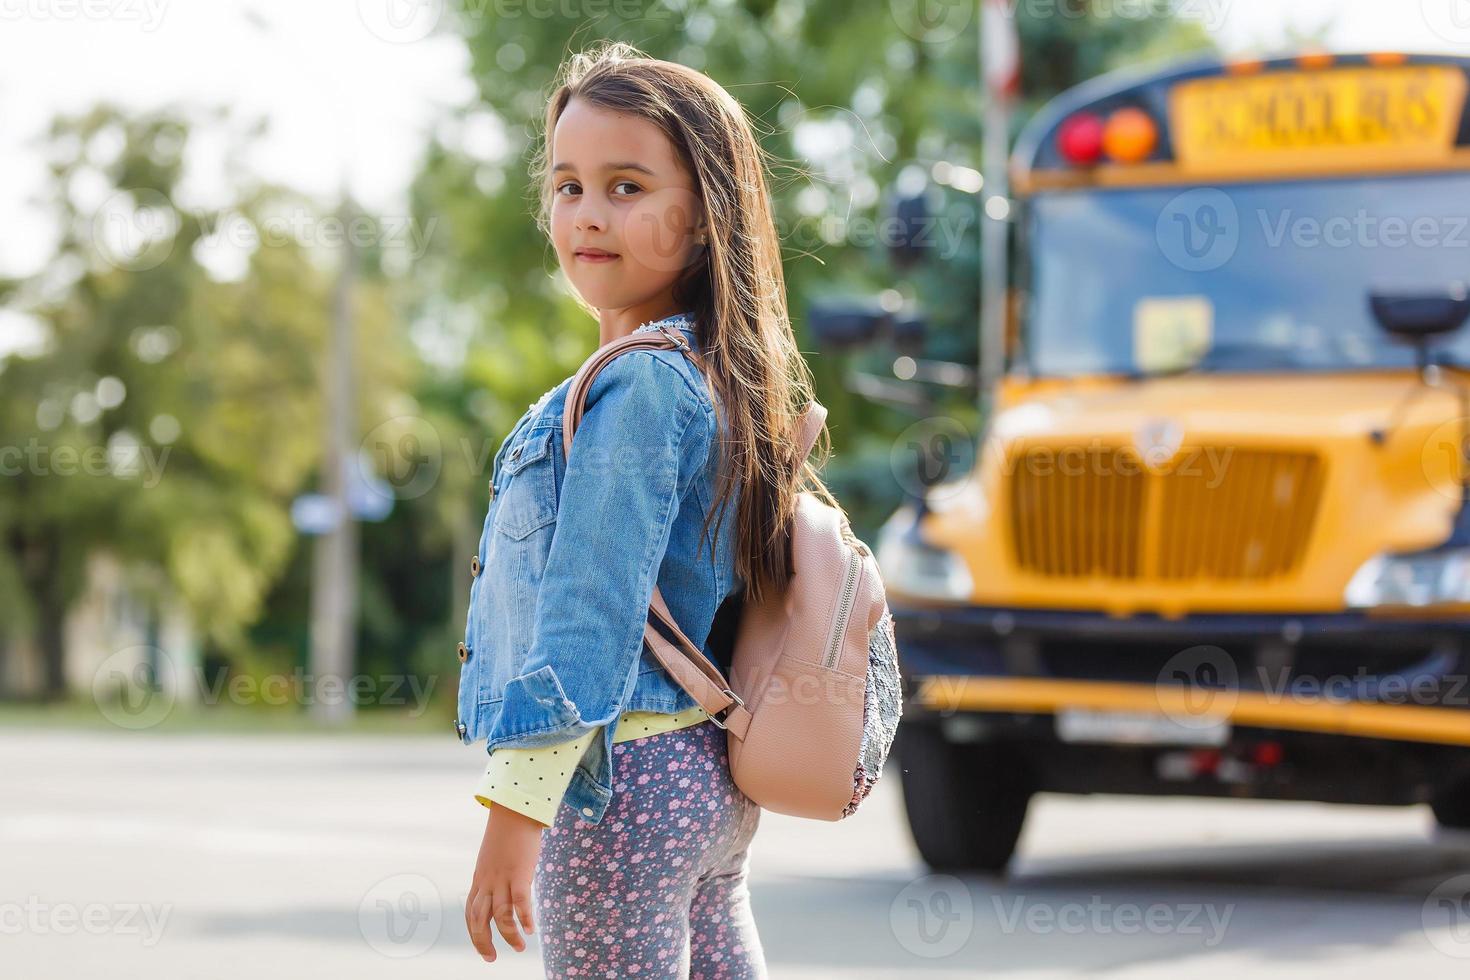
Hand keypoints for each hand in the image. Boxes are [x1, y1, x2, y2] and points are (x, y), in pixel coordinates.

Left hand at [466, 803, 543, 962]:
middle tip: (491, 958)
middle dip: (483, 942)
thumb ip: (496, 873)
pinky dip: (524, 918)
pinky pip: (519, 901)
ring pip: (500, 915)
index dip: (475, 933)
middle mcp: (487, 881)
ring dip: (509, 936)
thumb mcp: (495, 856)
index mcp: (480, 878)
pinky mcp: (519, 872)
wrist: (515, 809)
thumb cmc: (508, 831)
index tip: (484, 948)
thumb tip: (505, 886)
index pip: (471, 912)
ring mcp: (502, 877)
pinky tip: (531, 930)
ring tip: (520, 948)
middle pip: (479, 919)